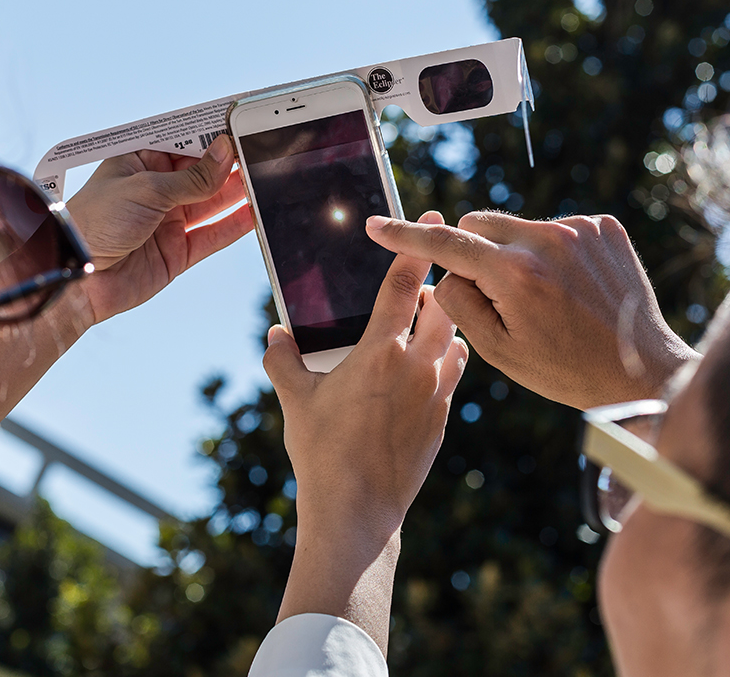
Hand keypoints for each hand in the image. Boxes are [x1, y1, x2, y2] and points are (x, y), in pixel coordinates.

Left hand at [65, 135, 252, 323]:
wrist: (77, 278)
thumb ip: (192, 177)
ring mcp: (168, 221)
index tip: (240, 125)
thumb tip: (225, 153)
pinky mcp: (178, 252)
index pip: (183, 142)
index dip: (210, 135)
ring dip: (237, 192)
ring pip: (212, 203)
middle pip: (202, 172)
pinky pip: (213, 235)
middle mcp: (156, 189)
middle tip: (261, 150)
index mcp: (140, 162)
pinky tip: (255, 212)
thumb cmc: (94, 223)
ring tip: (266, 177)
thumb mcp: (145, 189)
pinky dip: (235, 225)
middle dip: (229, 164)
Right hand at [263, 210, 467, 652]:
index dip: (418, 247)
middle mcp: (416, 366)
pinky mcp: (443, 419)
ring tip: (424, 328)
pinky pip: (453, 376)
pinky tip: (424, 371)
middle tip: (425, 282)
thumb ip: (282, 361)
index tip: (433, 217)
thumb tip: (275, 334)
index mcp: (379, 352)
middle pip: (443, 307)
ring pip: (454, 341)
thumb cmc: (322, 452)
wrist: (358, 511)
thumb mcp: (295, 401)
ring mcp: (436, 394)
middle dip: (437, 288)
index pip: (404, 285)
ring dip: (443, 327)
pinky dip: (444, 363)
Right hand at [366, 211, 698, 409]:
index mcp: (516, 274)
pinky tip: (571, 286)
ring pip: (516, 226)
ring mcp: (580, 228)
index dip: (405, 236)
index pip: (446, 244)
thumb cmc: (566, 369)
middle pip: (479, 225)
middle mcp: (548, 239)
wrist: (643, 370)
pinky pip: (552, 227)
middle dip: (475, 253)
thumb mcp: (498, 350)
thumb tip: (447, 270)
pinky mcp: (603, 226)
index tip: (377, 224)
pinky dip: (549, 251)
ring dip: (514, 253)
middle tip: (499, 298)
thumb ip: (458, 303)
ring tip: (545, 297)